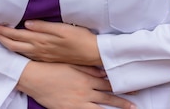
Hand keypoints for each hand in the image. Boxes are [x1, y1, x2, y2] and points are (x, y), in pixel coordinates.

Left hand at [0, 20, 101, 65]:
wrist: (92, 53)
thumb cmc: (79, 39)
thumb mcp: (62, 29)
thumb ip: (44, 26)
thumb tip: (27, 24)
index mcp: (41, 40)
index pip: (16, 36)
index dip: (3, 31)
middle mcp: (39, 50)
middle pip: (14, 45)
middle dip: (1, 38)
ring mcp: (42, 55)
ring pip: (19, 51)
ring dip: (7, 44)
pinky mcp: (47, 58)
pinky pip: (26, 55)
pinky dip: (17, 49)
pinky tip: (17, 47)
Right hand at [17, 61, 135, 108]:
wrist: (35, 77)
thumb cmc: (52, 68)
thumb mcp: (71, 64)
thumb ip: (88, 68)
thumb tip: (102, 71)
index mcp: (86, 78)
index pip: (108, 83)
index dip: (121, 86)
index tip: (133, 88)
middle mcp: (85, 91)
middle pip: (107, 98)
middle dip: (122, 102)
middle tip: (134, 105)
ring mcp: (77, 102)